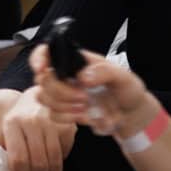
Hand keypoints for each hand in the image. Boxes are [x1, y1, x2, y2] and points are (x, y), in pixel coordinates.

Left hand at [0, 88, 78, 170]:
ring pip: (53, 159)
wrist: (38, 97)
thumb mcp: (4, 128)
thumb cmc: (19, 116)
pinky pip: (64, 152)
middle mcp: (31, 122)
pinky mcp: (65, 125)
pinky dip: (60, 164)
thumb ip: (0, 148)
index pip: (18, 158)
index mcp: (12, 123)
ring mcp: (51, 123)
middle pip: (37, 161)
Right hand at [31, 47, 153, 138]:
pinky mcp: (64, 111)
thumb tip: (82, 77)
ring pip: (44, 98)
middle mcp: (65, 76)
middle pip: (42, 79)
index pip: (47, 52)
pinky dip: (68, 118)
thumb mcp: (123, 77)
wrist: (132, 114)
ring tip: (86, 107)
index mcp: (76, 62)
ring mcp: (62, 94)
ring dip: (64, 105)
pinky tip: (85, 116)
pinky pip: (53, 115)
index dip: (38, 58)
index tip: (42, 69)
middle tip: (84, 97)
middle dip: (61, 91)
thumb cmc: (127, 90)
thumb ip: (105, 72)